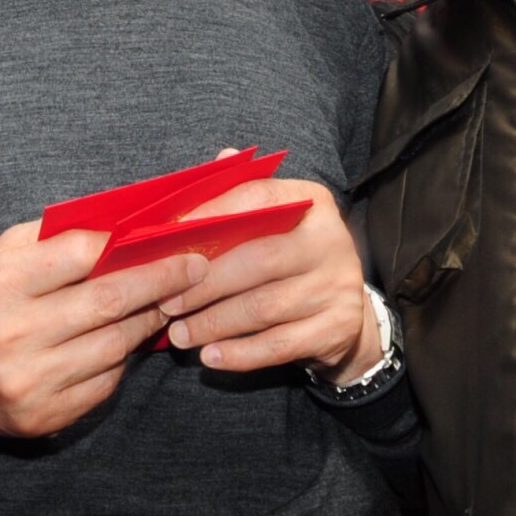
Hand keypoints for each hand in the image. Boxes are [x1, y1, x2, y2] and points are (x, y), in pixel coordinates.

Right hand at [0, 221, 208, 446]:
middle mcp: (9, 335)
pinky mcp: (42, 417)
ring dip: (149, 320)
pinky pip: (104, 383)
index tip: (167, 237)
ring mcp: (27, 382)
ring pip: (114, 346)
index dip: (128, 245)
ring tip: (168, 300)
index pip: (78, 255)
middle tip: (195, 267)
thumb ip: (52, 240)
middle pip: (107, 303)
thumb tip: (122, 224)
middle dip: (160, 281)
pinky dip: (123, 358)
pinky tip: (130, 338)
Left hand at [154, 173, 377, 382]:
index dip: (211, 213)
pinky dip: (239, 354)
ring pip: (264, 307)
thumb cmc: (293, 260)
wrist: (349, 314)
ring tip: (179, 333)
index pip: (258, 197)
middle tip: (166, 301)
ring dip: (214, 323)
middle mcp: (331, 240)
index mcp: (313, 202)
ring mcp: (338, 286)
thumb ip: (246, 194)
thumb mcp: (278, 222)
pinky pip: (279, 345)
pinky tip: (210, 357)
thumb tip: (221, 158)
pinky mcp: (337, 328)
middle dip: (205, 283)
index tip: (169, 233)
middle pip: (258, 259)